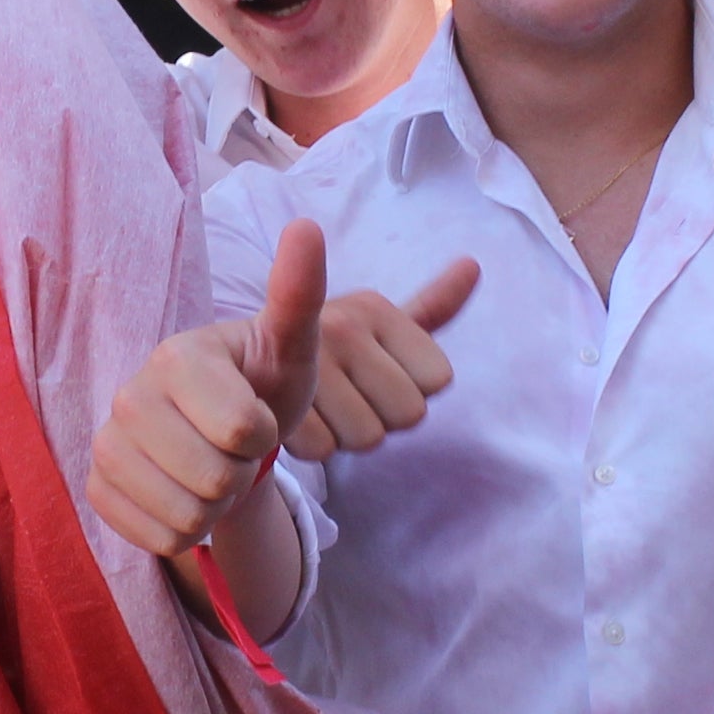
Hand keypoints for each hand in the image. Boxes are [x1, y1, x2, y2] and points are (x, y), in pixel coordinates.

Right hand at [84, 218, 330, 559]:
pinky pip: (159, 541)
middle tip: (231, 449)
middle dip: (238, 475)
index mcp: (175, 357)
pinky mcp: (95, 491)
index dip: (263, 435)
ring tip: (210, 471)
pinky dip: (184, 531)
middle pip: (214, 482)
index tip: (255, 414)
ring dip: (214, 509)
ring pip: (187, 520)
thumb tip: (306, 225)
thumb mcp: (290, 345)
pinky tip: (182, 494)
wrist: (221, 435)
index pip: (243, 431)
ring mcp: (104, 446)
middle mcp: (127, 396)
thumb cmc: (261, 386)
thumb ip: (298, 293)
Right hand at [283, 258, 479, 461]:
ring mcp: (302, 359)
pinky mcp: (270, 399)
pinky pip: (324, 448)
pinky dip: (312, 445)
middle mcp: (341, 323)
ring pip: (369, 436)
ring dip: (347, 433)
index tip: (375, 375)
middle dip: (382, 415)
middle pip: (409, 413)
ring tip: (319, 407)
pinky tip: (294, 420)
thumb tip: (473, 265)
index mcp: (374, 307)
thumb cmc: (328, 352)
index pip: (439, 379)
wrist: (240, 363)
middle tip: (345, 395)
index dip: (411, 388)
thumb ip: (431, 305)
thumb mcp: (380, 326)